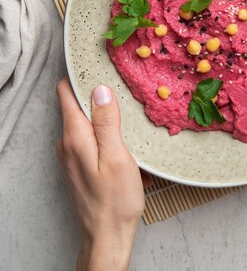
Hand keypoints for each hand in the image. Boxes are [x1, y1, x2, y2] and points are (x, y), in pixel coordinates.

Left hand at [56, 78, 143, 270]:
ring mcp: (71, 154)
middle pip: (76, 104)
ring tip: (127, 108)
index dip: (79, 74)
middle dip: (96, 92)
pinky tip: (124, 137)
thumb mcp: (117, 156)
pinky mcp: (79, 164)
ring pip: (84, 121)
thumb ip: (107, 122)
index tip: (97, 61)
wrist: (107, 238)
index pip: (66, 93)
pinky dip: (104, 131)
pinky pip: (89, 137)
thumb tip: (99, 89)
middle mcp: (67, 143)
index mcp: (74, 136)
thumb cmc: (115, 200)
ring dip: (103, 113)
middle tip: (121, 83)